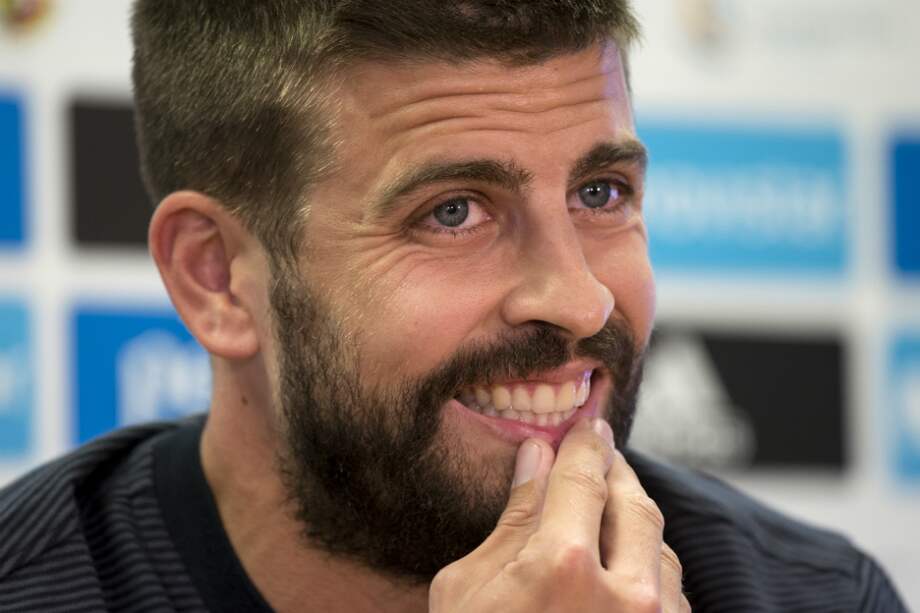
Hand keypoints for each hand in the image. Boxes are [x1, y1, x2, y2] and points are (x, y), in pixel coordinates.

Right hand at [429, 418, 689, 611]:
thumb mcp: (468, 589)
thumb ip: (511, 518)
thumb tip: (533, 457)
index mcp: (563, 566)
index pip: (584, 476)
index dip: (585, 443)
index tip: (587, 426)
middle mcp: (625, 595)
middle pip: (634, 503)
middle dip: (616, 471)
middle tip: (600, 453)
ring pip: (661, 549)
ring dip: (635, 520)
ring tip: (608, 507)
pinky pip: (672, 594)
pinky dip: (650, 568)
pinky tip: (624, 565)